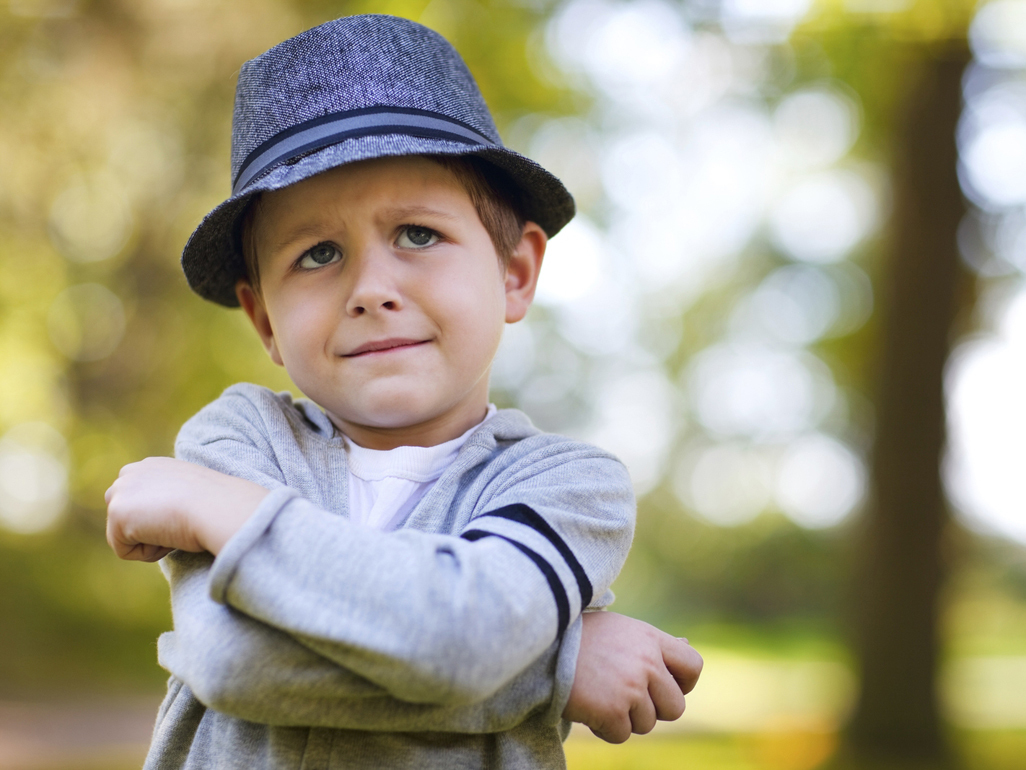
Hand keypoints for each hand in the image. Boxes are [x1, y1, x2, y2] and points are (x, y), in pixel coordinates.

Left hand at [105, 457, 269, 560]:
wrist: (216, 506)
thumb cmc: (216, 505)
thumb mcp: (191, 494)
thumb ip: (170, 498)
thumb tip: (163, 517)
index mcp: (151, 466)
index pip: (136, 503)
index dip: (159, 518)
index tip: (184, 514)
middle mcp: (130, 472)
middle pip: (122, 518)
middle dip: (148, 528)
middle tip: (178, 522)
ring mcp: (120, 491)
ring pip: (123, 535)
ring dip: (149, 540)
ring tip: (174, 528)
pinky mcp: (116, 513)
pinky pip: (125, 551)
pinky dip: (147, 553)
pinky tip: (168, 536)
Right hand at [562, 611, 702, 742]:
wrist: (539, 645)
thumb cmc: (577, 635)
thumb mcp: (619, 628)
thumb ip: (652, 642)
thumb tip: (686, 644)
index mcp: (650, 638)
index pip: (693, 665)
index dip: (683, 684)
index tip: (662, 687)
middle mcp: (647, 662)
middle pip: (675, 707)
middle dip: (653, 710)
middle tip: (625, 699)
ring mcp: (631, 687)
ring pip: (647, 724)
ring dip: (625, 719)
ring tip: (600, 696)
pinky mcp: (612, 709)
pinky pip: (621, 734)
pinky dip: (605, 728)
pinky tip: (588, 707)